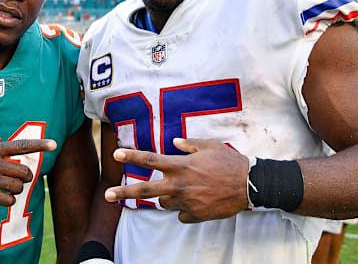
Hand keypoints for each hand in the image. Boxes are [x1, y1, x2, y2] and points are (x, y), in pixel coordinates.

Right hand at [0, 139, 55, 205]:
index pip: (21, 145)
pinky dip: (9, 200)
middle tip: (18, 179)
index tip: (55, 144)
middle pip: (24, 171)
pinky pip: (8, 200)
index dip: (40, 145)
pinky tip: (2, 197)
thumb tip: (16, 163)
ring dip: (17, 189)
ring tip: (7, 188)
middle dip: (25, 178)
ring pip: (18, 186)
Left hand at [104, 138, 248, 222]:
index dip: (131, 156)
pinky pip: (182, 214)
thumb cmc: (230, 162)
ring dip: (168, 197)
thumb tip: (175, 143)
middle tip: (107, 196)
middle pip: (145, 189)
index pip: (150, 159)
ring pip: (164, 203)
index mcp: (181, 165)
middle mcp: (179, 184)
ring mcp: (186, 201)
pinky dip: (185, 208)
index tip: (116, 154)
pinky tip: (198, 201)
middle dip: (123, 192)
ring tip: (186, 190)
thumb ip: (190, 144)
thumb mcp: (210, 146)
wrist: (249, 185)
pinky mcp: (195, 215)